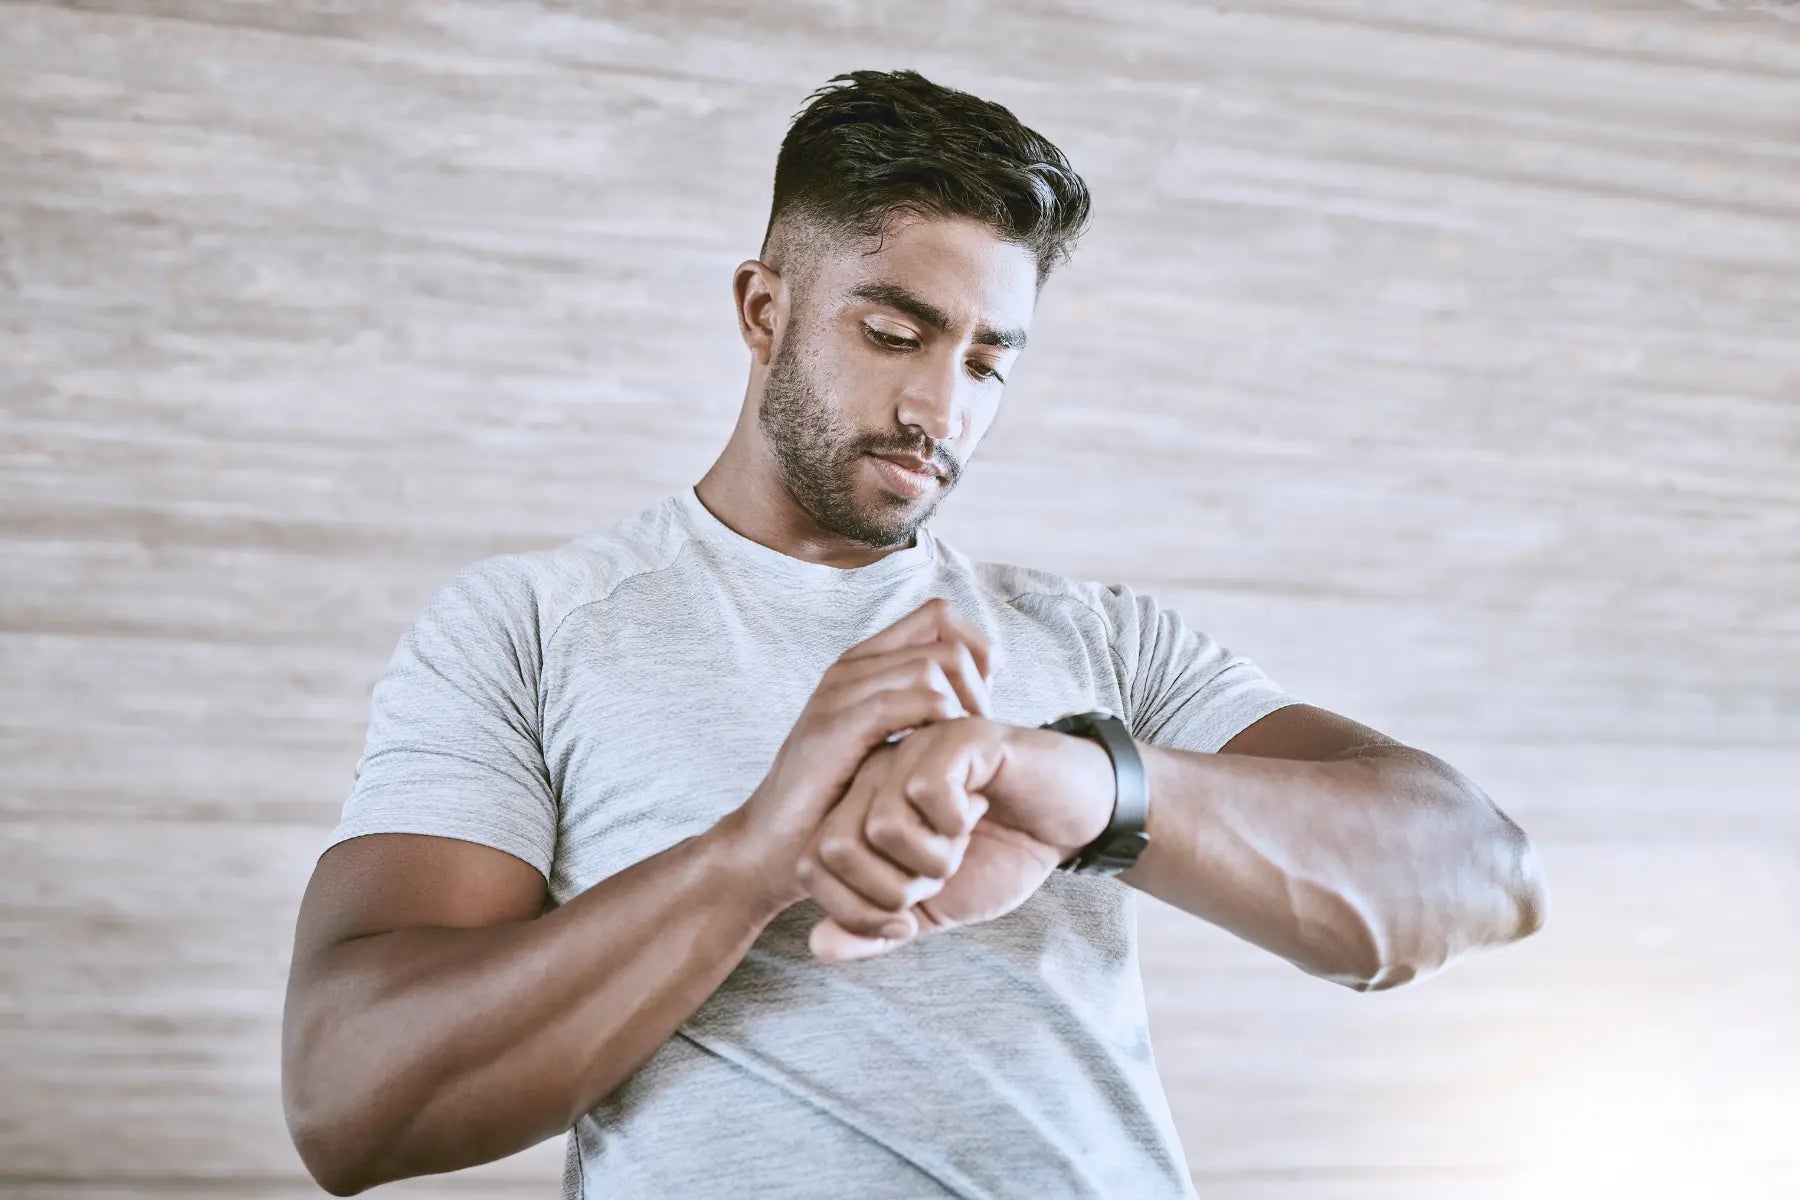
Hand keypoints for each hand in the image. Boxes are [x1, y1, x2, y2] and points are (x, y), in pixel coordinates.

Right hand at [721, 598, 1001, 917]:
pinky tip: (940, 761)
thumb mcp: (891, 741)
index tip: (984, 700)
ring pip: (931, 666)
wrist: (773, 846)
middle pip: (945, 639)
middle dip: (978, 686)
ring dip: (963, 709)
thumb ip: (928, 703)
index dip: (977, 649)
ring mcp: (838, 694)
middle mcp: (851, 668)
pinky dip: (937, 725)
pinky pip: (904, 703)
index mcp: (865, 663)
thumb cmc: (841, 800)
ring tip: (961, 754)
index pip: (940, 614)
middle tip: (978, 736)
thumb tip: (988, 671)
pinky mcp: (832, 730)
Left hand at [799, 717, 1117, 961]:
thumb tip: (819, 946)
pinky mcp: (954, 736)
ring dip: (932, 857)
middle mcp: (875, 775)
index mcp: (861, 810)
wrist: (1071, 821)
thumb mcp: (936, 908)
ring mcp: (912, 750)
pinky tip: (982, 808)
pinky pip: (926, 791)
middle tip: (940, 873)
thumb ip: (880, 930)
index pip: (813, 866)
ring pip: (880, 826)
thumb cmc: (1002, 855)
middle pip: (835, 848)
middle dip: (894, 889)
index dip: (857, 911)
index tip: (908, 916)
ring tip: (963, 839)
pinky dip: (958, 821)